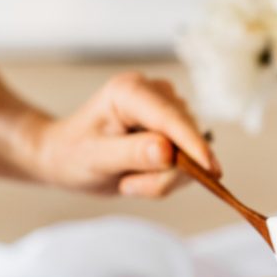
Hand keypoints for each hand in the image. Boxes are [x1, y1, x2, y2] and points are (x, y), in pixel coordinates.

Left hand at [28, 71, 220, 196]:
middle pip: (184, 137)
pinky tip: (140, 174)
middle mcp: (152, 91)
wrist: (65, 154)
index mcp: (129, 91)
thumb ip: (131, 154)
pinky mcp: (174, 124)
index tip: (211, 169)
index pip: (170, 118)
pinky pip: (188, 158)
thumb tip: (168, 152)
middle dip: (166, 172)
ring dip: (164, 176)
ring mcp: (167, 106)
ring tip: (129, 179)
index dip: (192, 144)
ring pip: (190, 150)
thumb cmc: (72, 154)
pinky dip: (167, 176)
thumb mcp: (95, 158)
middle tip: (129, 186)